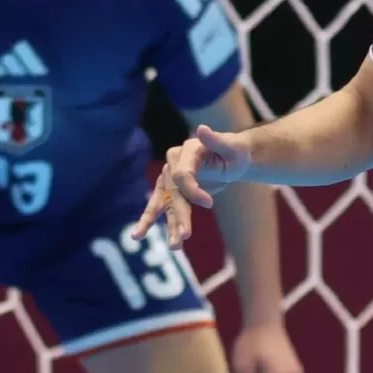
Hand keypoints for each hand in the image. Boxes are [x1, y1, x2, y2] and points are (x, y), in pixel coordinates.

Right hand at [133, 127, 247, 251]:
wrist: (232, 158)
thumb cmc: (235, 152)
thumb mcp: (233, 147)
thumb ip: (217, 140)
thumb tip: (201, 128)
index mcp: (187, 151)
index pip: (182, 174)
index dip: (193, 190)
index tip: (210, 204)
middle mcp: (173, 163)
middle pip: (173, 193)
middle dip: (179, 215)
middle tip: (186, 236)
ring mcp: (170, 177)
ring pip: (165, 203)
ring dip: (166, 224)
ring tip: (165, 244)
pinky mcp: (171, 190)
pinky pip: (161, 207)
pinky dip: (151, 221)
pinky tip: (137, 235)